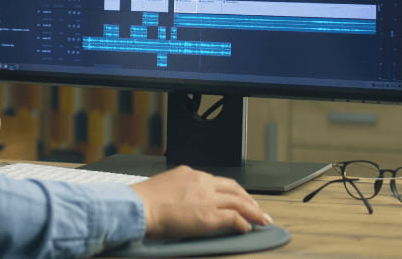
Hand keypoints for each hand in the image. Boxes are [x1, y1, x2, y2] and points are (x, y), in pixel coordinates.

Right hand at [131, 166, 271, 238]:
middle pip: (233, 188)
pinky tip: (247, 228)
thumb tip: (179, 202)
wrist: (139, 207)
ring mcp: (208, 198)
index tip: (234, 196)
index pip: (216, 181)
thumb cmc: (143, 201)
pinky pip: (234, 218)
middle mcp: (202, 182)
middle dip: (247, 198)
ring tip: (262, 219)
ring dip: (253, 211)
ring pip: (239, 202)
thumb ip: (176, 191)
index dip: (229, 190)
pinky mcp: (211, 215)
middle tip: (255, 207)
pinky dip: (244, 223)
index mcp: (189, 174)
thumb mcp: (163, 188)